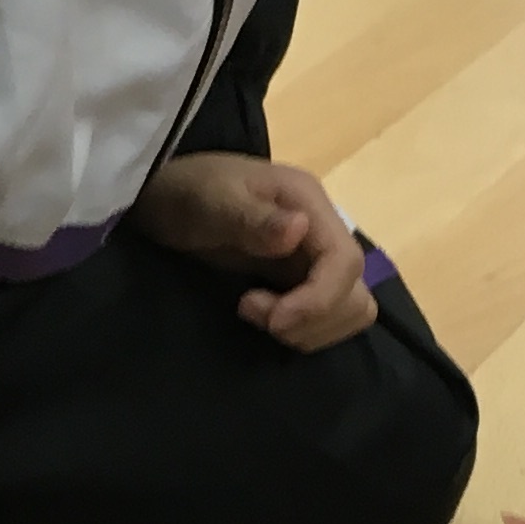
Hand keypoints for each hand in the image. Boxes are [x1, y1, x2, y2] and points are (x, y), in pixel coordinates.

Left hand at [134, 153, 377, 350]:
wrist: (169, 197)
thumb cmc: (187, 194)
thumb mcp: (210, 201)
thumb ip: (251, 218)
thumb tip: (299, 229)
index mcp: (309, 203)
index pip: (346, 262)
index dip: (319, 301)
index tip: (273, 320)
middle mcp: (323, 230)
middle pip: (355, 293)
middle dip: (311, 318)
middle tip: (255, 314)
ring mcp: (317, 257)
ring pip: (350, 310)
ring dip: (310, 329)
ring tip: (258, 315)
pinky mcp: (305, 279)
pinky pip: (328, 316)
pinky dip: (304, 329)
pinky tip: (265, 317)